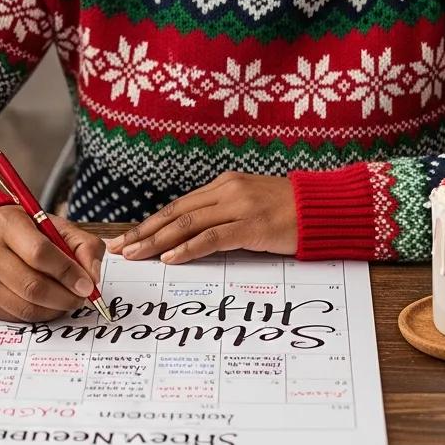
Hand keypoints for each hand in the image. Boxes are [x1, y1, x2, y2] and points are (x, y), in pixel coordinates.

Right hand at [0, 205, 104, 322]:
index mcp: (6, 224)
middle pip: (32, 286)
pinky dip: (38, 315)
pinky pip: (15, 317)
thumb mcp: (53, 224)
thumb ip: (82, 244)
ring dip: (54, 310)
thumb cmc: (22, 229)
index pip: (40, 253)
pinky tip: (47, 304)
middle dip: (65, 297)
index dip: (68, 272)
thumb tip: (92, 277)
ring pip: (25, 307)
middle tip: (81, 298)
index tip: (88, 285)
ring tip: (66, 301)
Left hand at [105, 172, 296, 263]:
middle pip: (175, 213)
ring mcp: (239, 206)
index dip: (151, 223)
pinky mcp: (252, 225)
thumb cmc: (291, 212)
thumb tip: (196, 238)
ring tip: (135, 255)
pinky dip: (188, 248)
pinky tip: (170, 259)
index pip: (178, 206)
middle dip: (144, 232)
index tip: (128, 237)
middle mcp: (226, 191)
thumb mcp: (252, 206)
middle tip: (118, 248)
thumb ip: (226, 216)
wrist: (325, 207)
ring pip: (187, 223)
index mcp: (224, 186)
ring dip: (157, 241)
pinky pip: (212, 237)